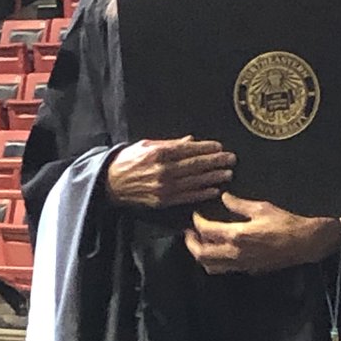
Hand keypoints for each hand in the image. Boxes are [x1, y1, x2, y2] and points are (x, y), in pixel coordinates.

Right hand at [105, 137, 234, 207]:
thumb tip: (191, 140)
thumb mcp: (146, 145)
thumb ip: (170, 143)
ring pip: (194, 181)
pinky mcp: (163, 200)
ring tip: (228, 173)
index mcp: (159, 152)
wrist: (109, 183)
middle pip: (195, 165)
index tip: (220, 147)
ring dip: (213, 177)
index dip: (207, 148)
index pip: (189, 149)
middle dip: (216, 161)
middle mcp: (163, 170)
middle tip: (231, 159)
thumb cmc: (128, 161)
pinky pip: (187, 196)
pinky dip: (202, 193)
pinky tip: (214, 190)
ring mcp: (164, 187)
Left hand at [184, 192, 340, 274]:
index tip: (196, 214)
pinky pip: (224, 269)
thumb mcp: (262, 207)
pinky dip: (214, 261)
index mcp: (237, 235)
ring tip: (200, 242)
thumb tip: (224, 198)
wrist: (306, 243)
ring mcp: (241, 265)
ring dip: (200, 255)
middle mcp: (235, 254)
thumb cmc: (287, 223)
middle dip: (190, 242)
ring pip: (210, 266)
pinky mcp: (249, 270)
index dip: (197, 221)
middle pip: (201, 254)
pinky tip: (218, 250)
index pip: (205, 230)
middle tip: (189, 232)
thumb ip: (239, 204)